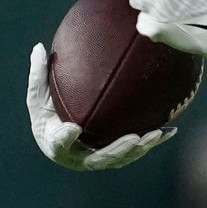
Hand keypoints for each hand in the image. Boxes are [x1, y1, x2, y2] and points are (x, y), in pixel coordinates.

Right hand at [26, 43, 174, 169]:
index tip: (72, 128)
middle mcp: (77, 157)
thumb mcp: (38, 97)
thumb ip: (38, 76)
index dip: (64, 137)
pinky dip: (150, 144)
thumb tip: (37, 47)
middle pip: (99, 158)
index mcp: (55, 143)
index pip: (58, 142)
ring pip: (120, 158)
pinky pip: (133, 152)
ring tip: (154, 136)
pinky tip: (169, 132)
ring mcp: (96, 159)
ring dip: (138, 149)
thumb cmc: (46, 116)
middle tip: (131, 139)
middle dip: (116, 150)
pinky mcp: (113, 157)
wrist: (54, 137)